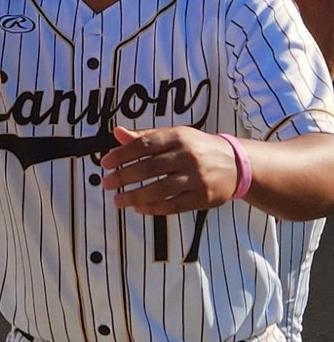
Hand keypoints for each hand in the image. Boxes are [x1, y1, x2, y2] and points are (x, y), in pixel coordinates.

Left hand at [99, 126, 238, 214]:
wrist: (238, 164)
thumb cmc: (198, 148)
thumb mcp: (175, 135)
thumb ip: (145, 136)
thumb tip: (117, 133)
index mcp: (179, 137)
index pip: (145, 145)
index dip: (122, 154)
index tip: (105, 163)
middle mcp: (188, 156)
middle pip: (149, 168)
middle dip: (124, 177)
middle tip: (106, 183)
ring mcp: (197, 178)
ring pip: (160, 189)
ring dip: (135, 196)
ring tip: (117, 200)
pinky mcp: (203, 197)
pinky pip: (173, 205)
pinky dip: (153, 208)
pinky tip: (138, 208)